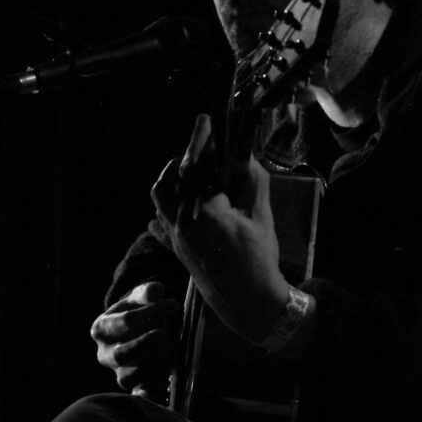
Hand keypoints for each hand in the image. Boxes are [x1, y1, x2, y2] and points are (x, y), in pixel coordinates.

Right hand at [90, 281, 178, 398]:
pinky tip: (165, 384)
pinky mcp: (134, 389)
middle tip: (166, 333)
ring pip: (129, 377)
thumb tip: (155, 291)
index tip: (172, 305)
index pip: (127, 321)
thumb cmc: (141, 312)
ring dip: (153, 364)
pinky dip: (152, 392)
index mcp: (102, 328)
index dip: (153, 312)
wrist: (140, 333)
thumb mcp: (141, 298)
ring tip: (169, 350)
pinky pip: (140, 395)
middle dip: (149, 343)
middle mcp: (104, 355)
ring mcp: (118, 374)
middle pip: (122, 354)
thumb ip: (148, 293)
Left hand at [151, 114, 290, 343]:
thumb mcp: (261, 216)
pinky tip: (179, 198)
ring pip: (161, 196)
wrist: (249, 302)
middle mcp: (183, 221)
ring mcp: (176, 236)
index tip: (204, 119)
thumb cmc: (259, 259)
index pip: (198, 165)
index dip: (201, 139)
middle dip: (186, 155)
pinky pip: (161, 220)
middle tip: (202, 142)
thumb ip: (252, 181)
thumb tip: (244, 156)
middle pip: (173, 177)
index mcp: (205, 211)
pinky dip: (167, 204)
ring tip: (191, 167)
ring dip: (173, 177)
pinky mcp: (176, 247)